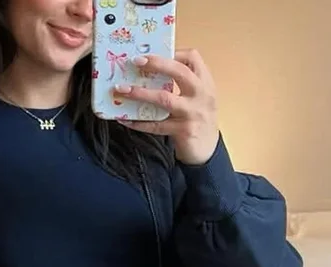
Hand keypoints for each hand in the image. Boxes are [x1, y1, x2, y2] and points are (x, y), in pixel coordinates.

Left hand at [114, 49, 219, 165]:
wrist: (207, 150)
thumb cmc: (197, 120)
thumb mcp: (197, 98)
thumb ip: (182, 85)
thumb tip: (148, 72)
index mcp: (204, 83)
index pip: (193, 58)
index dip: (173, 52)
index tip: (152, 53)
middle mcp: (201, 95)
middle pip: (179, 72)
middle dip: (156, 64)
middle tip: (135, 61)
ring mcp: (192, 113)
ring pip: (164, 99)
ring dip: (141, 93)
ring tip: (122, 89)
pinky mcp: (183, 131)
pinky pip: (156, 125)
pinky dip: (139, 122)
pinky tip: (125, 119)